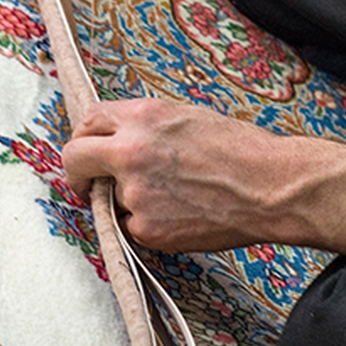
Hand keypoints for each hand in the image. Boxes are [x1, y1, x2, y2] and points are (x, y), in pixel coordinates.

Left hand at [62, 96, 334, 251]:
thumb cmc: (241, 149)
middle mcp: (130, 150)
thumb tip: (117, 140)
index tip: (87, 153)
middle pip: (75, 158)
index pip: (89, 120)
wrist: (270, 186)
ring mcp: (135, 192)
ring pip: (111, 199)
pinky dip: (150, 225)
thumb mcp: (187, 117)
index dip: (85, 137)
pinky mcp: (146, 228)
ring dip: (130, 201)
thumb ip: (145, 127)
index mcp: (142, 116)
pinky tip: (184, 215)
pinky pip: (133, 227)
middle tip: (85, 185)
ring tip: (178, 198)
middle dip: (76, 173)